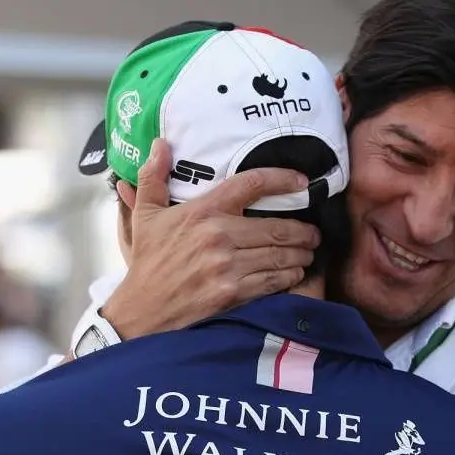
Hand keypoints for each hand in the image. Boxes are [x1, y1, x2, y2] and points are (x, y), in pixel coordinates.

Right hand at [104, 139, 319, 339]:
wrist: (141, 310)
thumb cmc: (147, 262)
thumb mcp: (145, 216)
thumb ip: (153, 177)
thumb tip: (160, 144)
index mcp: (203, 211)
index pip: (251, 184)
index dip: (282, 179)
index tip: (302, 180)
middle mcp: (219, 235)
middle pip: (276, 227)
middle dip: (302, 230)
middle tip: (313, 232)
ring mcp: (227, 266)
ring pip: (279, 255)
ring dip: (300, 254)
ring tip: (308, 252)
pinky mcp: (232, 292)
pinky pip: (271, 281)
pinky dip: (288, 277)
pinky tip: (294, 274)